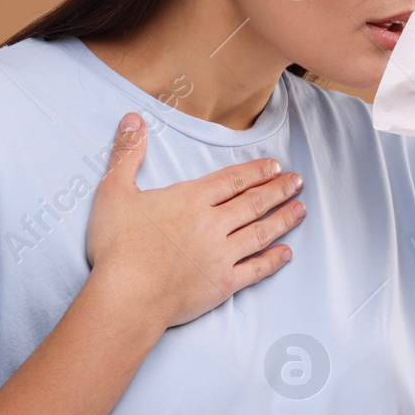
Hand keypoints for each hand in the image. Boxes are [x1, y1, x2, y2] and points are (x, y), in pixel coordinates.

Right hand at [85, 112, 306, 328]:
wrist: (127, 296)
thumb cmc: (117, 246)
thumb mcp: (113, 191)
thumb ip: (127, 153)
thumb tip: (133, 118)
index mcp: (191, 200)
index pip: (232, 180)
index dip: (255, 172)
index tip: (275, 167)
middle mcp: (213, 224)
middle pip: (253, 202)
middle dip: (278, 190)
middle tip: (298, 182)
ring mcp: (222, 255)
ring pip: (261, 232)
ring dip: (283, 219)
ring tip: (301, 209)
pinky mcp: (223, 284)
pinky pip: (255, 269)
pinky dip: (273, 261)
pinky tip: (287, 254)